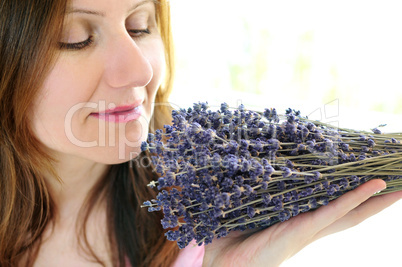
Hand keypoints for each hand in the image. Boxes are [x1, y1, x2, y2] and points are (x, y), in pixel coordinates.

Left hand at [202, 179, 401, 266]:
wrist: (222, 262)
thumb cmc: (231, 236)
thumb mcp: (250, 210)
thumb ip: (256, 195)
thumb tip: (251, 169)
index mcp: (300, 222)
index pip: (333, 207)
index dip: (354, 195)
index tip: (371, 179)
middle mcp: (310, 226)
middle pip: (352, 212)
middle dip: (376, 199)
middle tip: (396, 182)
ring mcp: (309, 228)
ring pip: (352, 212)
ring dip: (377, 198)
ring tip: (398, 184)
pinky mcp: (303, 229)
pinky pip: (334, 211)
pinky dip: (356, 198)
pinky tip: (375, 185)